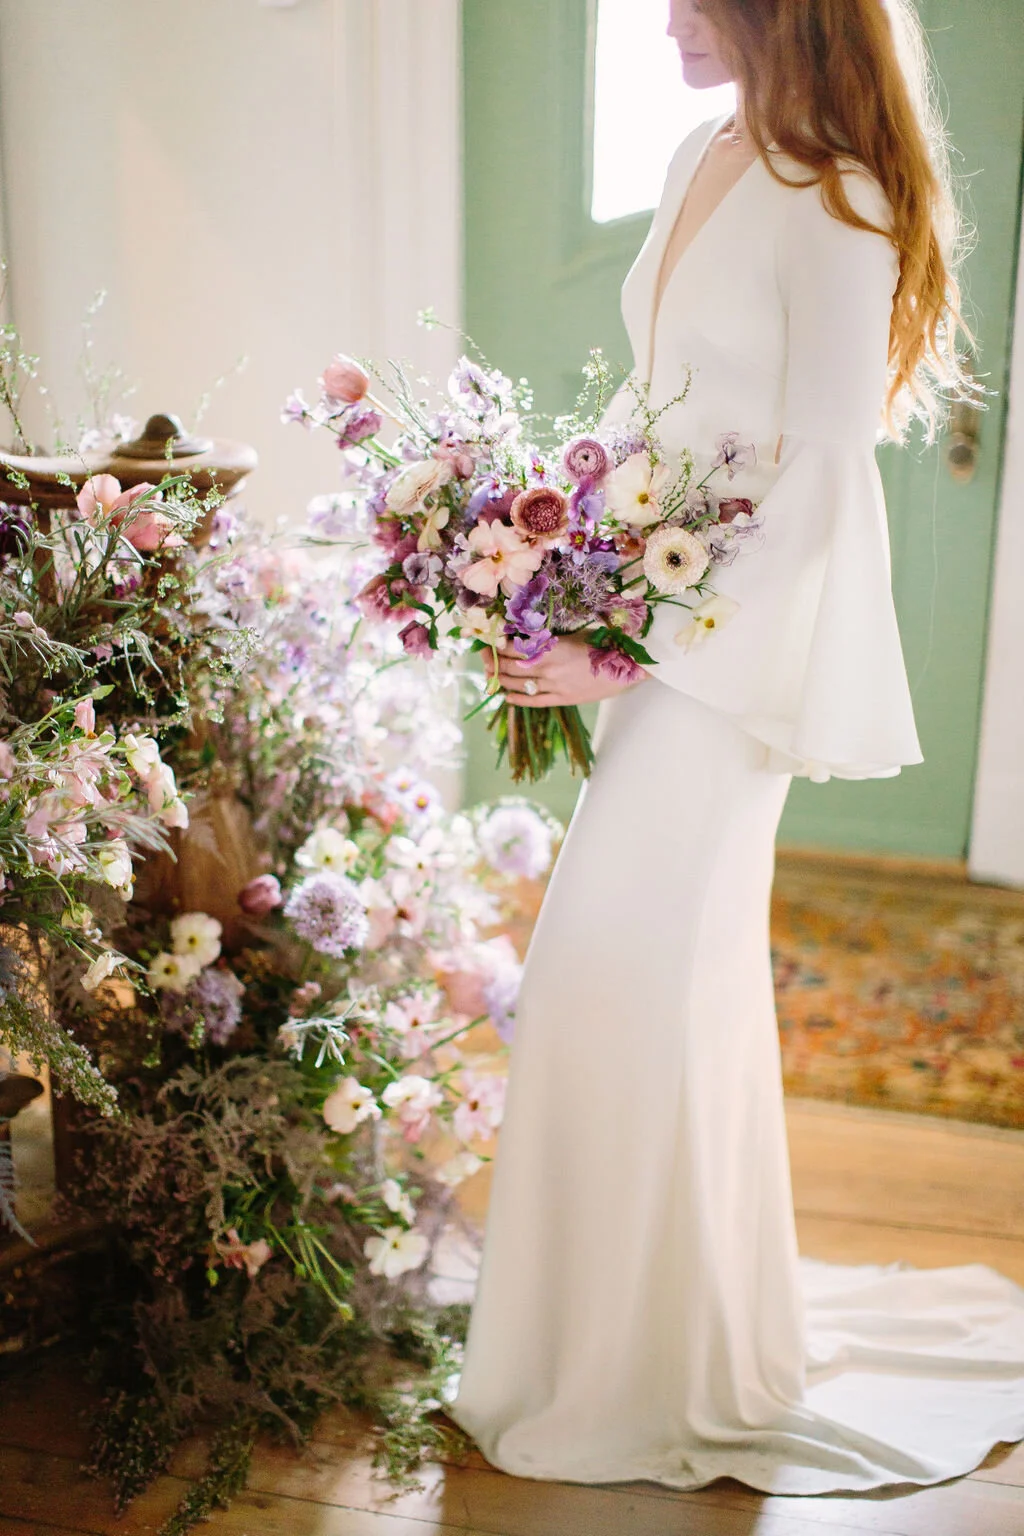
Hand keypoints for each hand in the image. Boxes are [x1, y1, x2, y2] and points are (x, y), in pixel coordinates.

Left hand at [486, 634, 647, 707]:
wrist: (628, 667)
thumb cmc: (604, 644)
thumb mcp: (575, 633)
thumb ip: (550, 637)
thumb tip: (527, 635)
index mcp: (551, 647)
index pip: (514, 646)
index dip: (497, 643)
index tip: (488, 638)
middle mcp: (548, 668)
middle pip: (509, 666)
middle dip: (492, 660)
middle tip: (482, 654)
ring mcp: (554, 686)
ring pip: (517, 684)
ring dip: (499, 678)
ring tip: (489, 673)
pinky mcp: (562, 699)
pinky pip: (534, 701)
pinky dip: (517, 699)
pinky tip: (506, 696)